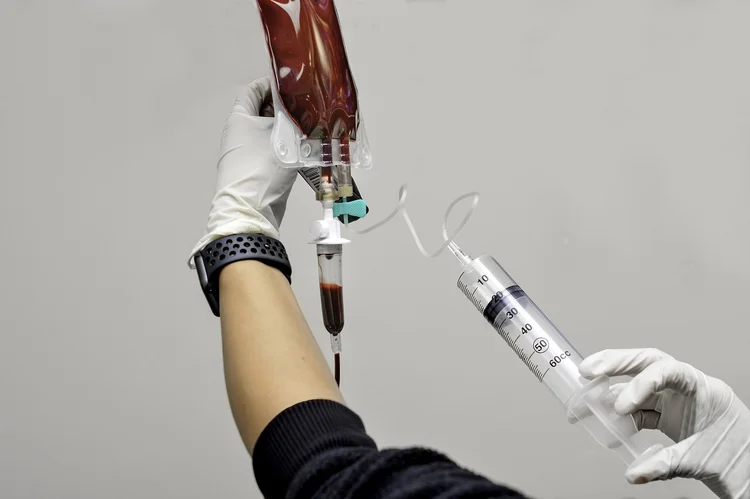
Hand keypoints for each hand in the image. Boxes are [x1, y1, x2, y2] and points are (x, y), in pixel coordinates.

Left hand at [188, 77, 297, 265]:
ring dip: (290, 130)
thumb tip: (303, 110)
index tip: (292, 82)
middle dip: (286, 108)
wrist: (252, 211)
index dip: (271, 83)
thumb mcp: (282, 136)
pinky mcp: (259, 170)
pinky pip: (276, 151)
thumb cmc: (260, 169)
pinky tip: (307, 149)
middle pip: (264, 111)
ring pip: (272, 133)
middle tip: (308, 104)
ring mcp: (248, 152)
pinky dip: (289, 148)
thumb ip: (292, 118)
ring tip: (312, 125)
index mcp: (240, 118)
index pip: (254, 90)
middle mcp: (241, 133)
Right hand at [580, 348, 749, 498]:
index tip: (620, 406)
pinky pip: (638, 409)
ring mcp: (675, 399)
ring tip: (583, 406)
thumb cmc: (735, 458)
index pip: (669, 371)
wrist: (747, 467)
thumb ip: (665, 465)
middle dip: (614, 363)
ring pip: (637, 385)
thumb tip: (632, 473)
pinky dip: (620, 417)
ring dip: (609, 392)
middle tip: (586, 371)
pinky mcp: (667, 414)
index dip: (641, 383)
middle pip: (645, 362)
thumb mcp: (701, 460)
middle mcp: (685, 387)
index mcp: (703, 388)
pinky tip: (606, 426)